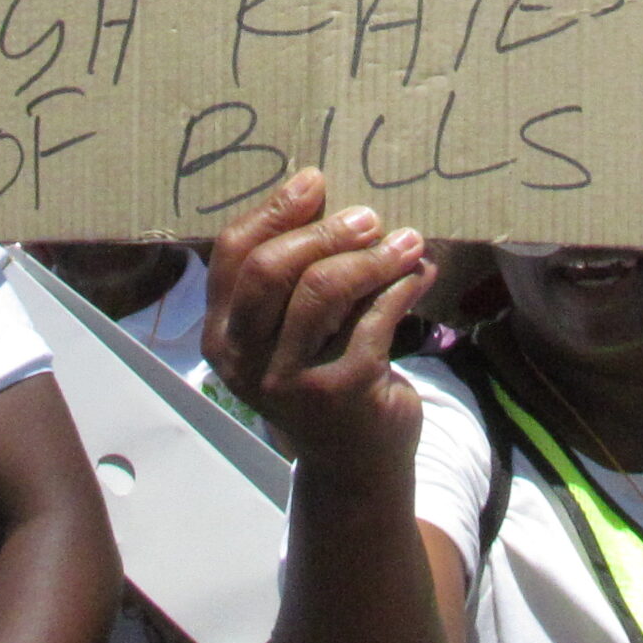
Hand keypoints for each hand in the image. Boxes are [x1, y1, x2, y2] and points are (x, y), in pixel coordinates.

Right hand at [202, 168, 435, 480]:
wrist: (354, 461)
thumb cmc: (320, 376)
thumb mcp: (286, 333)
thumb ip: (291, 279)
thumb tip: (328, 195)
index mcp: (222, 334)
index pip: (232, 254)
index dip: (273, 211)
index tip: (315, 181)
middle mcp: (245, 359)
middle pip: (272, 268)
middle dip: (324, 231)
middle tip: (368, 216)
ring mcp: (289, 379)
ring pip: (323, 289)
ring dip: (372, 256)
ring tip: (406, 241)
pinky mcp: (341, 390)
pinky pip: (374, 317)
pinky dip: (403, 286)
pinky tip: (421, 274)